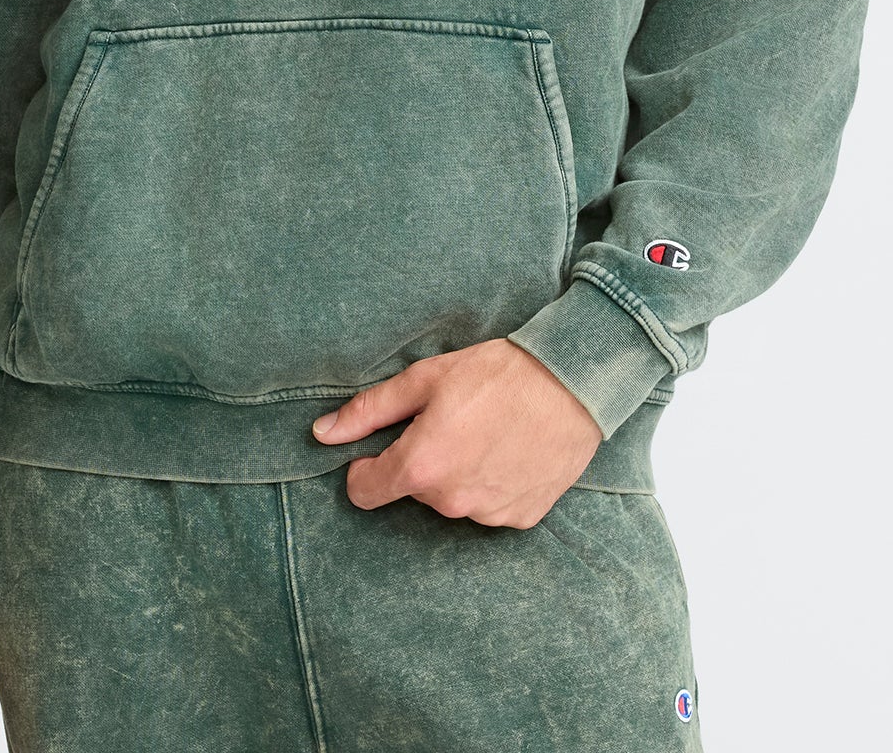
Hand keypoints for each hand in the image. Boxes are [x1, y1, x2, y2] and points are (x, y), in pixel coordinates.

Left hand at [310, 338, 602, 527]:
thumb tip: (321, 434)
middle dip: (421, 461)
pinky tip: (508, 450)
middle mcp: (451, 502)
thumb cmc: (495, 373)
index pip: (365, 492)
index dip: (366, 468)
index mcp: (420, 467)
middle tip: (451, 421)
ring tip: (484, 432)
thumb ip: (369, 411)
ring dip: (457, 474)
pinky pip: (488, 506)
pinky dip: (490, 484)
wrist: (571, 383)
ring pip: (451, 499)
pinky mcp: (520, 518)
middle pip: (413, 489)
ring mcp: (488, 515)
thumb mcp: (424, 379)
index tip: (382, 447)